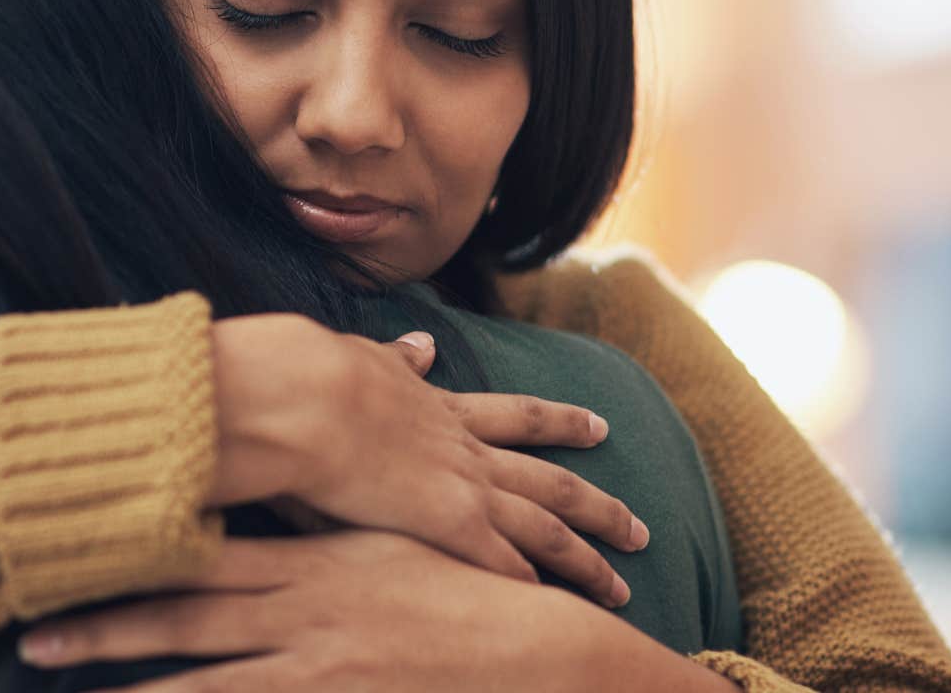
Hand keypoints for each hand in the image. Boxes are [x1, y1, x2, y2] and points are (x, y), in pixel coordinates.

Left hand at [17, 532, 736, 692]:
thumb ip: (314, 521)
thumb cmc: (453, 586)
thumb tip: (256, 495)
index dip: (128, 558)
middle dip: (105, 632)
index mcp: (305, 561)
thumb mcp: (377, 540)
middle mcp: (300, 613)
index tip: (62, 557)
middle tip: (31, 641)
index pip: (198, 556)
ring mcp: (318, 671)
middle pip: (184, 623)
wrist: (535, 650)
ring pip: (210, 689)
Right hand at [206, 314, 645, 604]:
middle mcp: (465, 451)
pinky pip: (504, 565)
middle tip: (639, 527)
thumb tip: (422, 343)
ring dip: (587, 559)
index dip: (560, 424)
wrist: (310, 398)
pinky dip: (530, 586)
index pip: (517, 417)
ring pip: (547, 529)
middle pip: (551, 482)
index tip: (597, 427)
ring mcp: (464, 488)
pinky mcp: (449, 525)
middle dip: (598, 505)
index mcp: (442, 409)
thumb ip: (396, 358)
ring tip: (623, 586)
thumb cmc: (319, 376)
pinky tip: (552, 607)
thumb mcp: (365, 357)